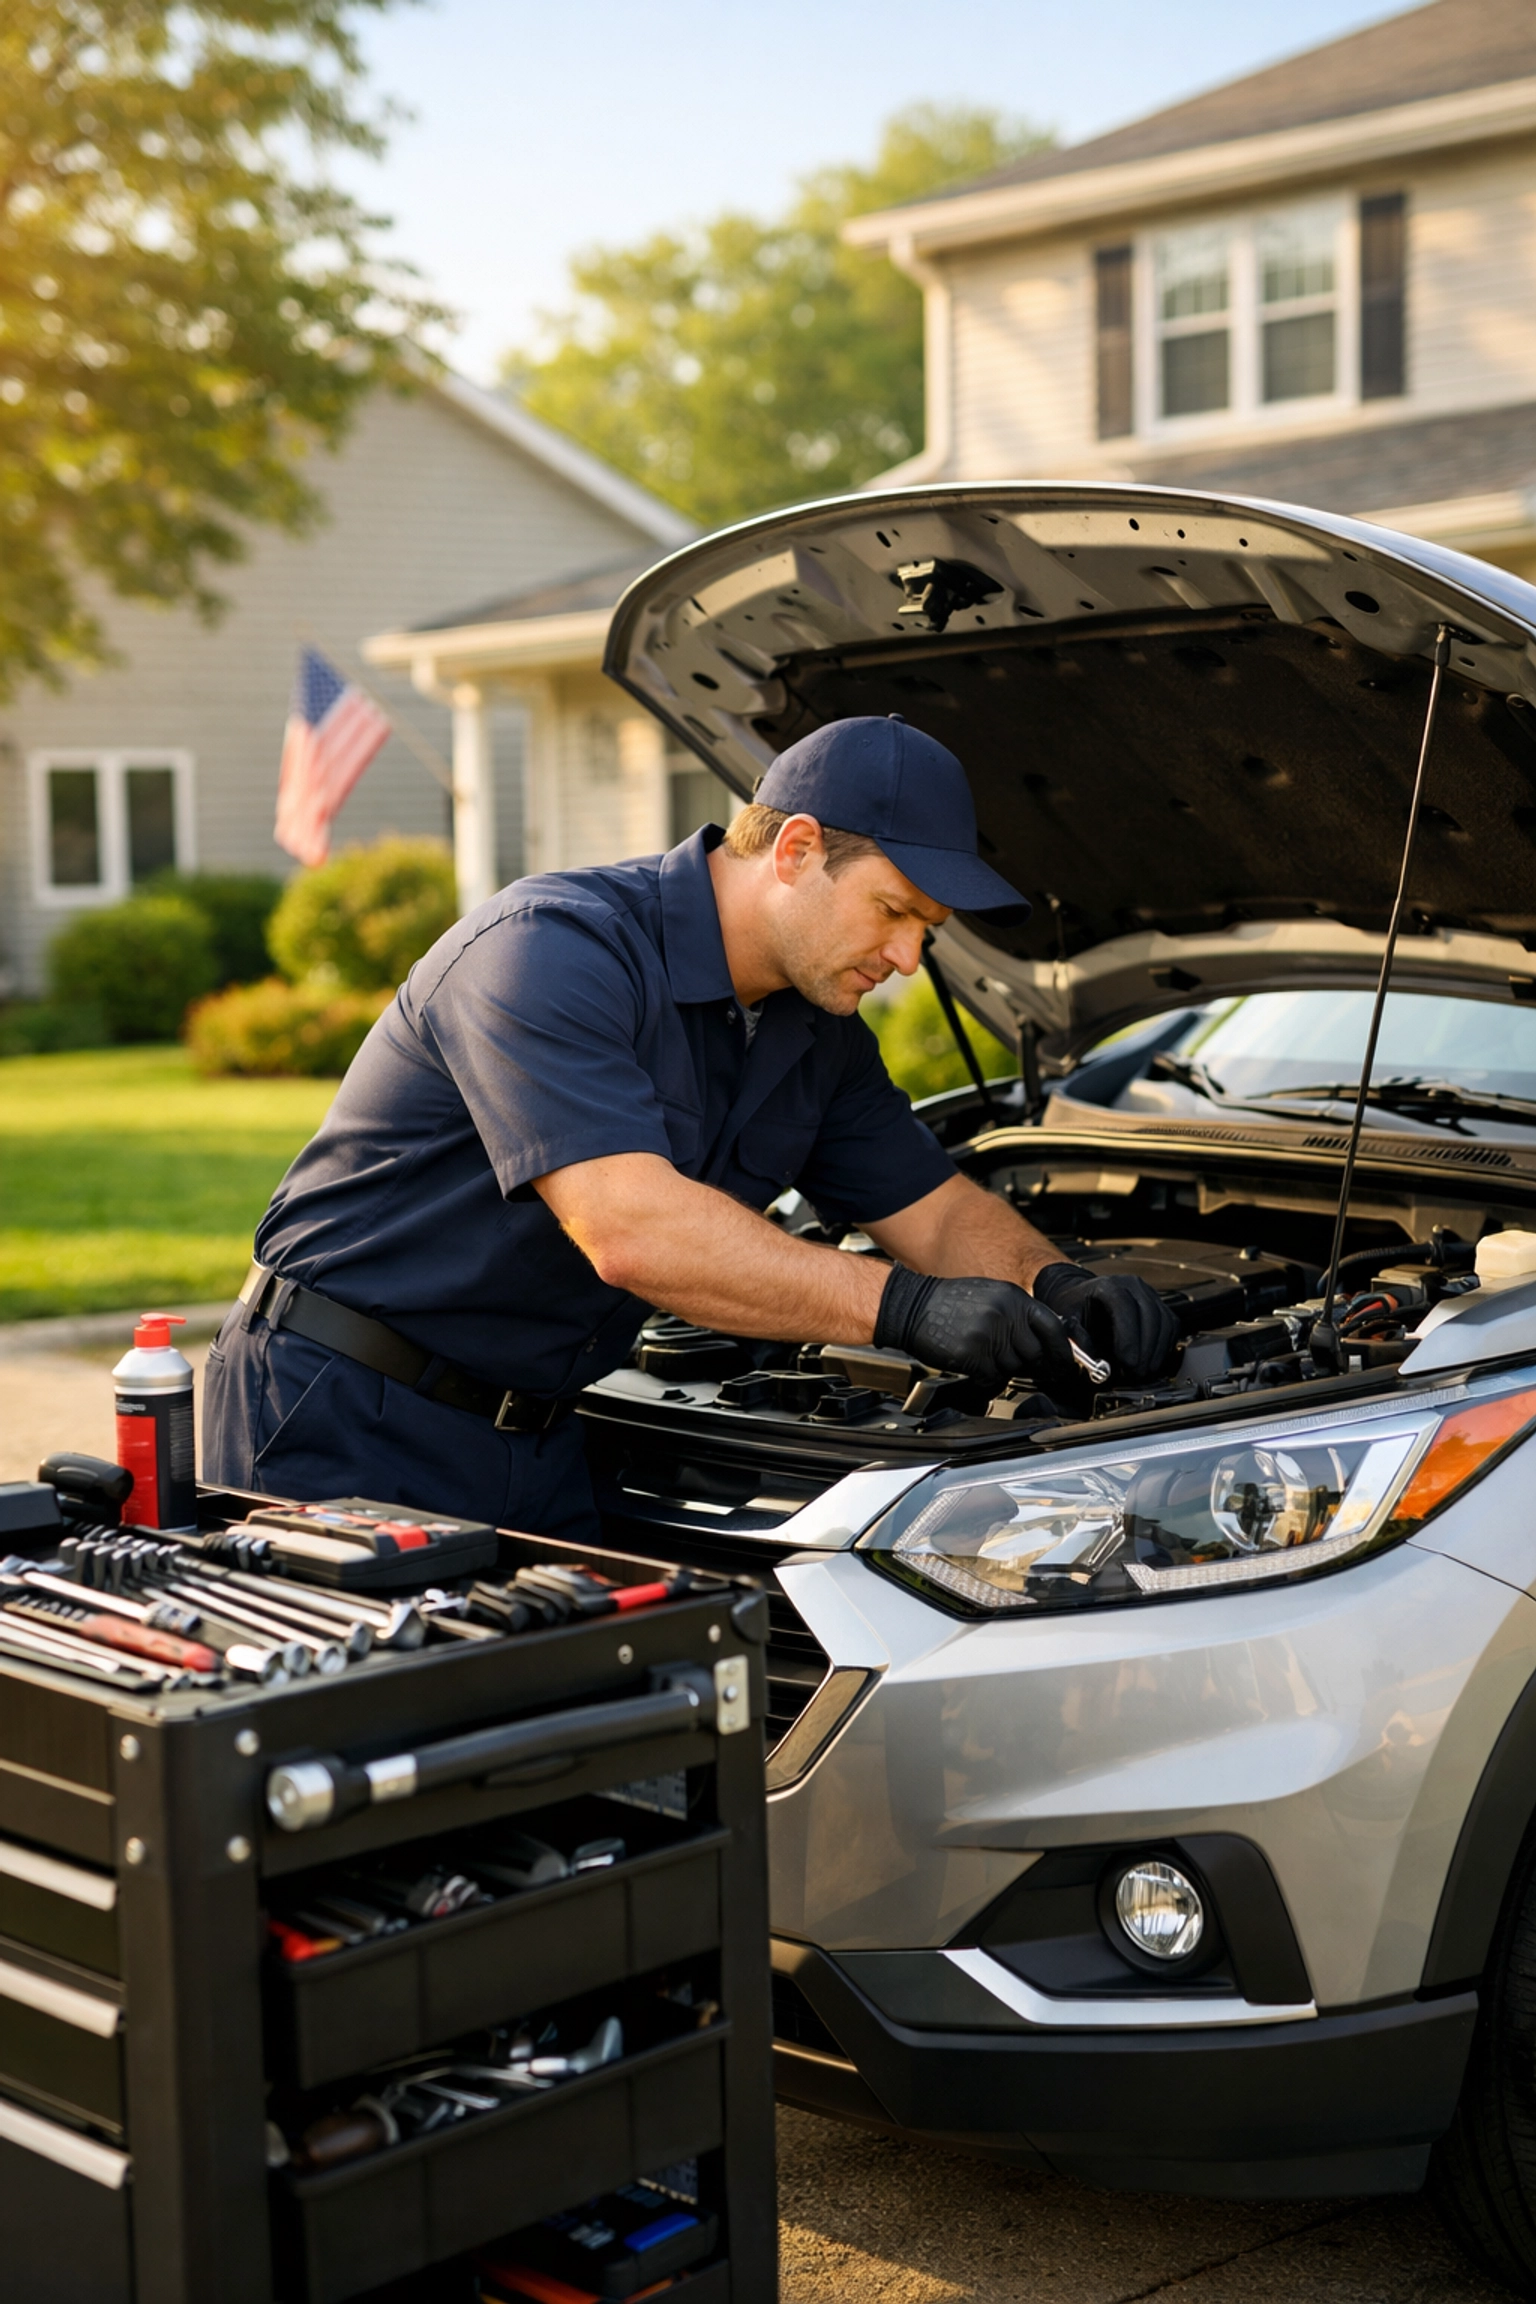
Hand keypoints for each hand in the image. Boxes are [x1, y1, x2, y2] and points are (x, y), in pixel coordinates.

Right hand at [876, 1266, 1078, 1394]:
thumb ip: (1018, 1315)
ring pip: (1014, 1368)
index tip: (1064, 1363)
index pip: (1053, 1327)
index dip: (1063, 1350)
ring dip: (1003, 1369)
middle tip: (1022, 1366)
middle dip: (1031, 1365)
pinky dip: (986, 1378)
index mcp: (1013, 1298)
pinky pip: (992, 1377)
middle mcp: (1005, 1315)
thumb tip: (1045, 1340)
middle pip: (1035, 1354)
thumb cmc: (949, 1302)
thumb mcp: (991, 1296)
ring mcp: (989, 1335)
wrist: (913, 1306)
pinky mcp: (973, 1355)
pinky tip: (974, 1365)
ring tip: (986, 1357)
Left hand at [1030, 1263, 1178, 1382]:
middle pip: (1150, 1315)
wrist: (1082, 1296)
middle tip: (1136, 1373)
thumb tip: (1094, 1362)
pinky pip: (1171, 1326)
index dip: (1128, 1336)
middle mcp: (1133, 1285)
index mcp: (1108, 1285)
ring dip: (1156, 1352)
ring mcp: (1149, 1294)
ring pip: (1165, 1322)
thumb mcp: (1066, 1319)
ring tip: (1143, 1372)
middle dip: (1145, 1349)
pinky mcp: (1160, 1306)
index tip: (1127, 1361)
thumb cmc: (1075, 1307)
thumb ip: (1077, 1339)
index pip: (1124, 1305)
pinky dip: (1164, 1347)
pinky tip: (1151, 1362)